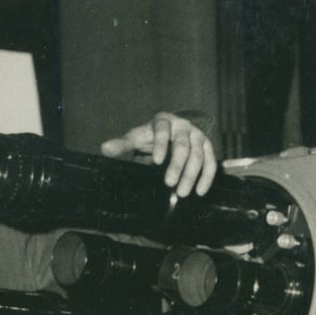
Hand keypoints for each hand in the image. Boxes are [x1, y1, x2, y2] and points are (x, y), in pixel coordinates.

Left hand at [100, 111, 217, 197]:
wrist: (170, 133)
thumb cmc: (150, 136)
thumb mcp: (135, 138)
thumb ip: (122, 144)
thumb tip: (104, 149)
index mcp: (163, 121)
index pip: (163, 131)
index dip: (161, 145)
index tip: (156, 162)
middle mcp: (183, 126)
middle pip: (183, 145)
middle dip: (177, 165)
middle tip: (169, 183)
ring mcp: (197, 136)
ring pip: (199, 155)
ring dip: (192, 175)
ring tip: (182, 193)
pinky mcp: (207, 147)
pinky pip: (211, 161)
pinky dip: (207, 177)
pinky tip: (199, 192)